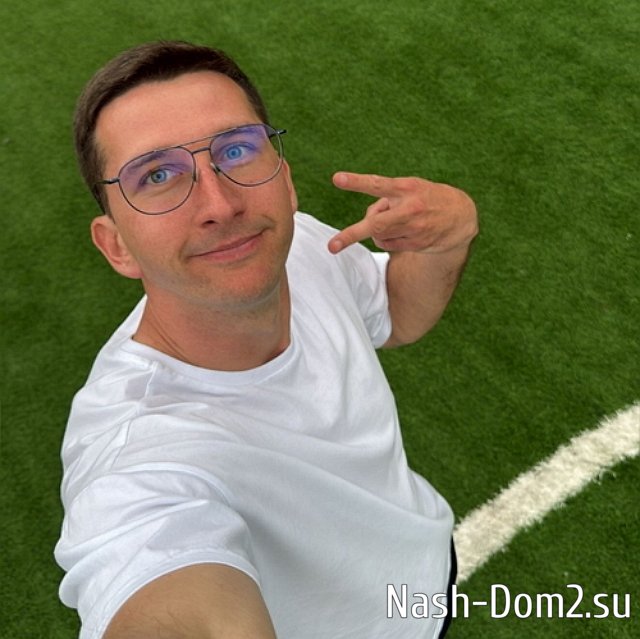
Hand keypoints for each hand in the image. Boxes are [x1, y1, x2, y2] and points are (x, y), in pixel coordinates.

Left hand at [328, 172, 477, 254]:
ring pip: (378, 234)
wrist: (460, 218)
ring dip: (377, 230)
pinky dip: (387, 239)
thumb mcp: (410, 188)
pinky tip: (402, 232)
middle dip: (351, 235)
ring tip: (395, 221)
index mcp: (406, 188)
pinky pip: (387, 244)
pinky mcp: (415, 244)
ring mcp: (413, 229)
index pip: (377, 184)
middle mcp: (409, 208)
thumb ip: (387, 198)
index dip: (357, 182)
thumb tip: (369, 221)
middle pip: (375, 223)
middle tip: (331, 246)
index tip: (337, 179)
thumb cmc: (426, 198)